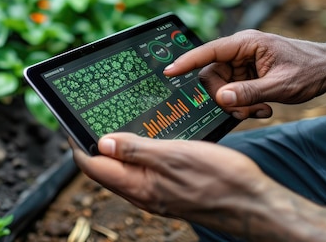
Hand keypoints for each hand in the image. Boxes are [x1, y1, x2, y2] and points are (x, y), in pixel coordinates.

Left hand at [71, 133, 325, 241]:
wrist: (254, 203)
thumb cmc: (220, 179)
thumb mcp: (173, 156)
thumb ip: (136, 150)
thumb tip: (101, 143)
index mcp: (138, 185)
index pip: (93, 166)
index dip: (77, 145)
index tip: (70, 125)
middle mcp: (142, 194)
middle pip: (104, 171)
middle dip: (92, 147)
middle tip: (89, 122)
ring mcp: (156, 194)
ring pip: (122, 172)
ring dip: (114, 151)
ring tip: (113, 128)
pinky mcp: (170, 192)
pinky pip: (142, 174)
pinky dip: (135, 157)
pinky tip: (144, 143)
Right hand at [163, 30, 325, 119]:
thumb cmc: (311, 69)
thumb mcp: (281, 85)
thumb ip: (249, 93)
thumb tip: (221, 98)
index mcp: (245, 43)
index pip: (208, 52)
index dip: (186, 62)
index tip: (168, 71)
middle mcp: (240, 51)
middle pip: (212, 76)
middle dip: (223, 97)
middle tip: (243, 111)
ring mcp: (242, 64)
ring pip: (221, 87)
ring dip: (236, 104)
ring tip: (259, 111)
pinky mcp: (247, 75)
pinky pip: (233, 92)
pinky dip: (244, 104)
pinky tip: (262, 109)